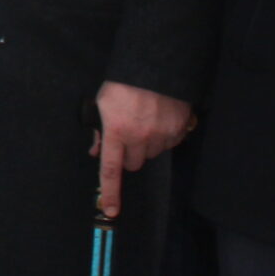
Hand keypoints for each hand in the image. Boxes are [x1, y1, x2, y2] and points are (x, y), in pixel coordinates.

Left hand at [88, 81, 196, 218]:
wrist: (156, 65)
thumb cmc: (124, 84)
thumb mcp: (103, 104)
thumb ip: (100, 130)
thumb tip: (96, 151)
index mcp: (116, 131)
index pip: (111, 169)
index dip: (111, 192)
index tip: (111, 210)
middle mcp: (139, 137)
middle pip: (132, 164)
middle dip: (128, 155)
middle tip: (126, 135)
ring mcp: (160, 135)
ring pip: (150, 154)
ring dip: (145, 145)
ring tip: (143, 121)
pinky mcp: (178, 130)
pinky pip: (167, 144)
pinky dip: (161, 137)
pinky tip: (157, 119)